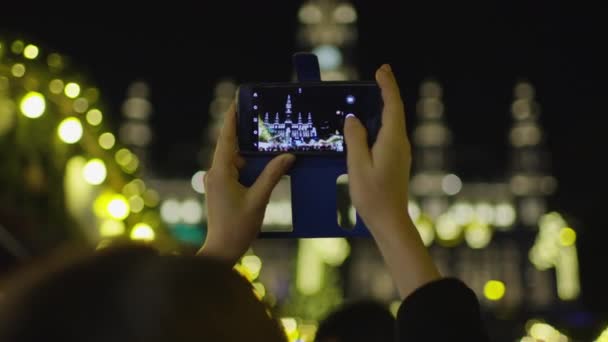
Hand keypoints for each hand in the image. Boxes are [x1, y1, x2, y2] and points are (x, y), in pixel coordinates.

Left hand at [198, 103, 294, 263]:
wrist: (222, 250)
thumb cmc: (238, 227)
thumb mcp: (259, 199)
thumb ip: (273, 175)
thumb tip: (287, 156)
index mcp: (220, 172)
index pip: (226, 139)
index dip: (232, 119)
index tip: (236, 103)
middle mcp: (214, 174)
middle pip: (232, 149)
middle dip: (249, 139)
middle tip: (264, 124)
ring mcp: (216, 182)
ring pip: (236, 161)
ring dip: (252, 158)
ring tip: (271, 151)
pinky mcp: (220, 189)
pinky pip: (235, 172)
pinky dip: (249, 169)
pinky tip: (264, 170)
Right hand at [344, 64, 410, 229]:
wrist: (390, 220)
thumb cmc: (373, 196)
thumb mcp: (357, 166)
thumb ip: (355, 139)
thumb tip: (353, 119)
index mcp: (392, 141)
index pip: (392, 105)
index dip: (387, 86)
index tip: (381, 70)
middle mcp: (400, 144)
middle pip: (394, 111)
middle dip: (387, 91)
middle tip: (379, 74)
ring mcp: (400, 153)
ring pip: (392, 123)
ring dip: (383, 106)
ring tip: (372, 94)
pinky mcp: (396, 161)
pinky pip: (389, 134)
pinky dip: (380, 122)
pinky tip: (369, 125)